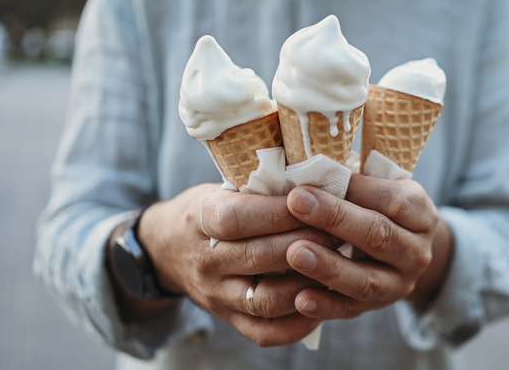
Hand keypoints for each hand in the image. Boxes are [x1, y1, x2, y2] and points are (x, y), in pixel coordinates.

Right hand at [135, 184, 336, 346]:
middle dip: (308, 243)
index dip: (282, 212)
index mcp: (201, 219)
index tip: (319, 202)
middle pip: (260, 257)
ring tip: (339, 266)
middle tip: (343, 232)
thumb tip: (318, 175)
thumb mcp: (220, 187)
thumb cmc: (207, 210)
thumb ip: (259, 187)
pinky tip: (322, 304)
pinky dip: (297, 324)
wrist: (166, 249)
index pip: (239, 218)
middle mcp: (206, 261)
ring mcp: (216, 296)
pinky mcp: (228, 320)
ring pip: (267, 299)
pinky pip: (265, 332)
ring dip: (308, 284)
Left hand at [284, 174, 453, 318]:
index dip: (356, 190)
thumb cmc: (374, 205)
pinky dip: (325, 306)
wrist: (402, 251)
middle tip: (296, 203)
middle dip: (336, 219)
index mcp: (420, 211)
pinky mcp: (376, 308)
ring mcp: (399, 283)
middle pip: (379, 236)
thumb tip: (309, 161)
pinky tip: (299, 299)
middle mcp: (417, 251)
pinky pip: (350, 309)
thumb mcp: (376, 183)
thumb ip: (350, 173)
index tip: (320, 177)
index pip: (393, 200)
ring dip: (329, 267)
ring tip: (294, 253)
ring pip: (367, 279)